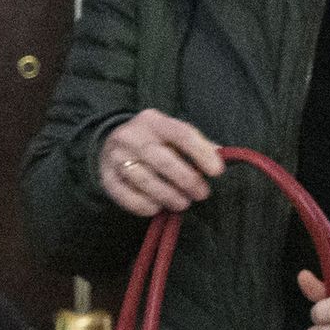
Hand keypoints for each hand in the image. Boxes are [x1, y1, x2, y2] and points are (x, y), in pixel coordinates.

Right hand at [97, 109, 224, 216]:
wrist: (111, 142)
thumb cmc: (153, 140)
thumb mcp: (172, 133)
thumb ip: (197, 143)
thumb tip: (223, 155)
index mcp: (154, 121)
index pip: (182, 134)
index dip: (202, 153)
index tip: (218, 171)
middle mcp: (132, 136)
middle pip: (163, 160)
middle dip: (187, 180)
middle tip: (202, 194)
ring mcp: (116, 156)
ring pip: (145, 180)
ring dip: (168, 196)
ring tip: (183, 203)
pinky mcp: (106, 177)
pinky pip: (125, 196)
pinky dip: (144, 205)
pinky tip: (157, 208)